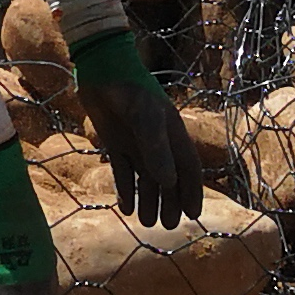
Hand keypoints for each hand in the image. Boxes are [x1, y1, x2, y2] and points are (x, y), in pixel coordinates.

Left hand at [78, 71, 201, 228]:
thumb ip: (157, 150)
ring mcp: (135, 143)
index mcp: (173, 134)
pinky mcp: (115, 142)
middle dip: (170, 202)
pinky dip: (126, 189)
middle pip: (168, 179)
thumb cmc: (130, 90)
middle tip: (167, 226)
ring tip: (146, 222)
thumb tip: (169, 183)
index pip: (188, 169)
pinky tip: (125, 207)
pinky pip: (123, 171)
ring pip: (146, 178)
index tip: (193, 216)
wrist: (101, 68)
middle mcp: (156, 141)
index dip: (192, 191)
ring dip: (148, 200)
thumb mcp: (146, 118)